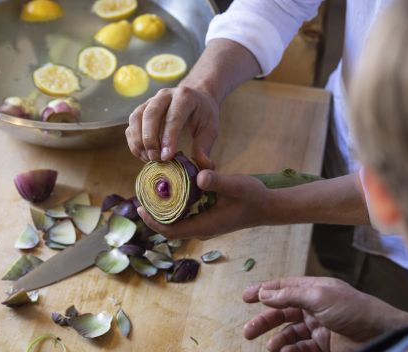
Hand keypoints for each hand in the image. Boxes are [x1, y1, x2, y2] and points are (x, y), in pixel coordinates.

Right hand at [125, 85, 218, 169]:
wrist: (195, 98)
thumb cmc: (203, 114)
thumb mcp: (210, 128)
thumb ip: (204, 147)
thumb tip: (204, 167)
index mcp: (184, 97)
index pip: (174, 116)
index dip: (169, 137)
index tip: (167, 157)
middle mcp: (164, 95)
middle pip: (150, 114)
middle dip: (150, 139)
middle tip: (156, 159)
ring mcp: (150, 101)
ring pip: (136, 118)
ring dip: (139, 141)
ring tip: (148, 159)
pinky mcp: (141, 110)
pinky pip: (131, 125)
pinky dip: (134, 142)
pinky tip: (143, 155)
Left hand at [137, 169, 271, 238]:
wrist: (268, 207)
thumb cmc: (254, 197)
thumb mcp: (235, 186)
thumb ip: (217, 181)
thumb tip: (199, 176)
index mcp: (205, 225)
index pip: (171, 231)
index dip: (152, 221)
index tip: (139, 207)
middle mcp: (202, 228)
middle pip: (170, 227)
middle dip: (154, 214)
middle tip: (142, 194)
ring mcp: (205, 224)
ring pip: (177, 221)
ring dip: (164, 209)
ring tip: (153, 190)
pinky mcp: (209, 217)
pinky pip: (186, 214)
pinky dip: (176, 205)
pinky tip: (173, 188)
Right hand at [242, 277, 407, 350]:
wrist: (381, 335)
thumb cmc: (355, 309)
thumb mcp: (319, 296)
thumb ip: (290, 295)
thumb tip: (265, 293)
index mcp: (313, 290)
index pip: (283, 288)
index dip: (263, 291)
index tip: (245, 297)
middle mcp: (314, 307)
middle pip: (283, 312)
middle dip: (265, 320)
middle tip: (248, 330)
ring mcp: (319, 327)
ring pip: (290, 333)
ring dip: (277, 339)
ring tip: (269, 346)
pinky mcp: (325, 346)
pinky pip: (302, 348)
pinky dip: (290, 350)